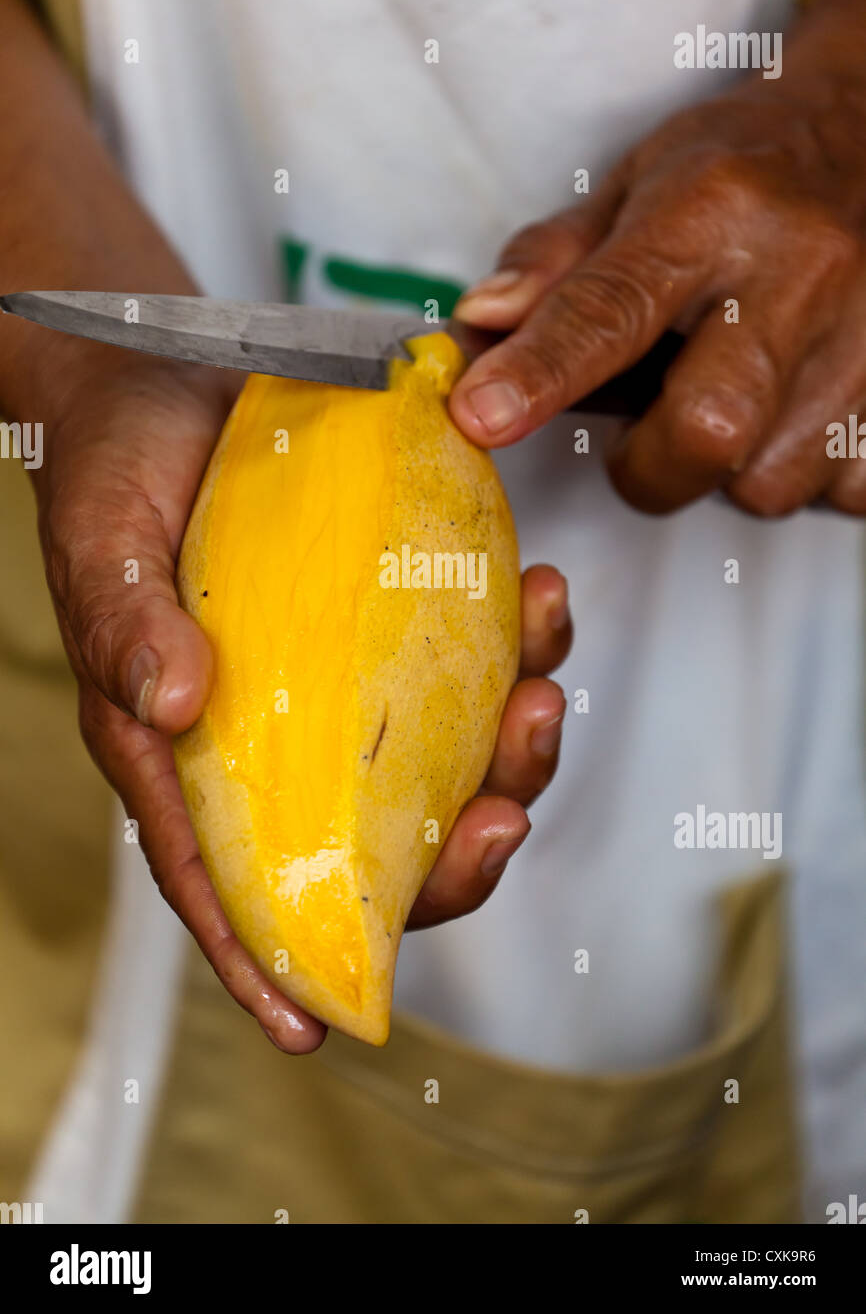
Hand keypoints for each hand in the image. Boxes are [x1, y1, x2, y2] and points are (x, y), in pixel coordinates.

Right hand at [33, 353, 569, 1052]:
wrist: (170, 378)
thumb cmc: (117, 469)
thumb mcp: (105, 542)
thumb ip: (125, 626)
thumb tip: (173, 707)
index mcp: (184, 748)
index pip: (224, 877)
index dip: (265, 960)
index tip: (318, 1025)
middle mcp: (276, 733)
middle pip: (367, 844)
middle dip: (450, 859)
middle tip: (504, 818)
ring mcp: (344, 680)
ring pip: (441, 763)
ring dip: (510, 751)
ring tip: (541, 687)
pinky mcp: (396, 616)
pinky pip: (471, 662)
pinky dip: (519, 645)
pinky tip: (539, 594)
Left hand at [449, 0, 865, 514]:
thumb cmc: (749, 168)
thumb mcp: (640, 182)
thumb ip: (554, 264)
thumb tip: (481, 330)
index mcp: (714, 209)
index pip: (612, 307)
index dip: (541, 373)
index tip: (481, 418)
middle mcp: (801, 267)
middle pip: (709, 428)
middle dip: (652, 468)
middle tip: (647, 441)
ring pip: (772, 479)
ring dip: (732, 469)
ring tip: (738, 399)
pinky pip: (842, 492)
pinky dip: (805, 473)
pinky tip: (800, 411)